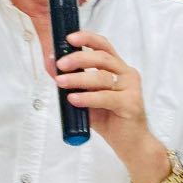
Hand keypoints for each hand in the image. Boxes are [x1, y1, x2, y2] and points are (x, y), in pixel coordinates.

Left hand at [55, 31, 168, 181]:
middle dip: (78, 58)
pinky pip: (105, 97)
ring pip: (102, 77)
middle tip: (60, 64)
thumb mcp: (87, 97)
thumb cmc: (109, 119)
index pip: (104, 46)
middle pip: (102, 58)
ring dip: (78, 78)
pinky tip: (74, 99)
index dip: (87, 38)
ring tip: (60, 83)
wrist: (131, 144)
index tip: (69, 38)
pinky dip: (87, 97)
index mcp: (118, 68)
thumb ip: (73, 83)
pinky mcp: (131, 104)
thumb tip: (51, 66)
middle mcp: (127, 74)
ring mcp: (131, 88)